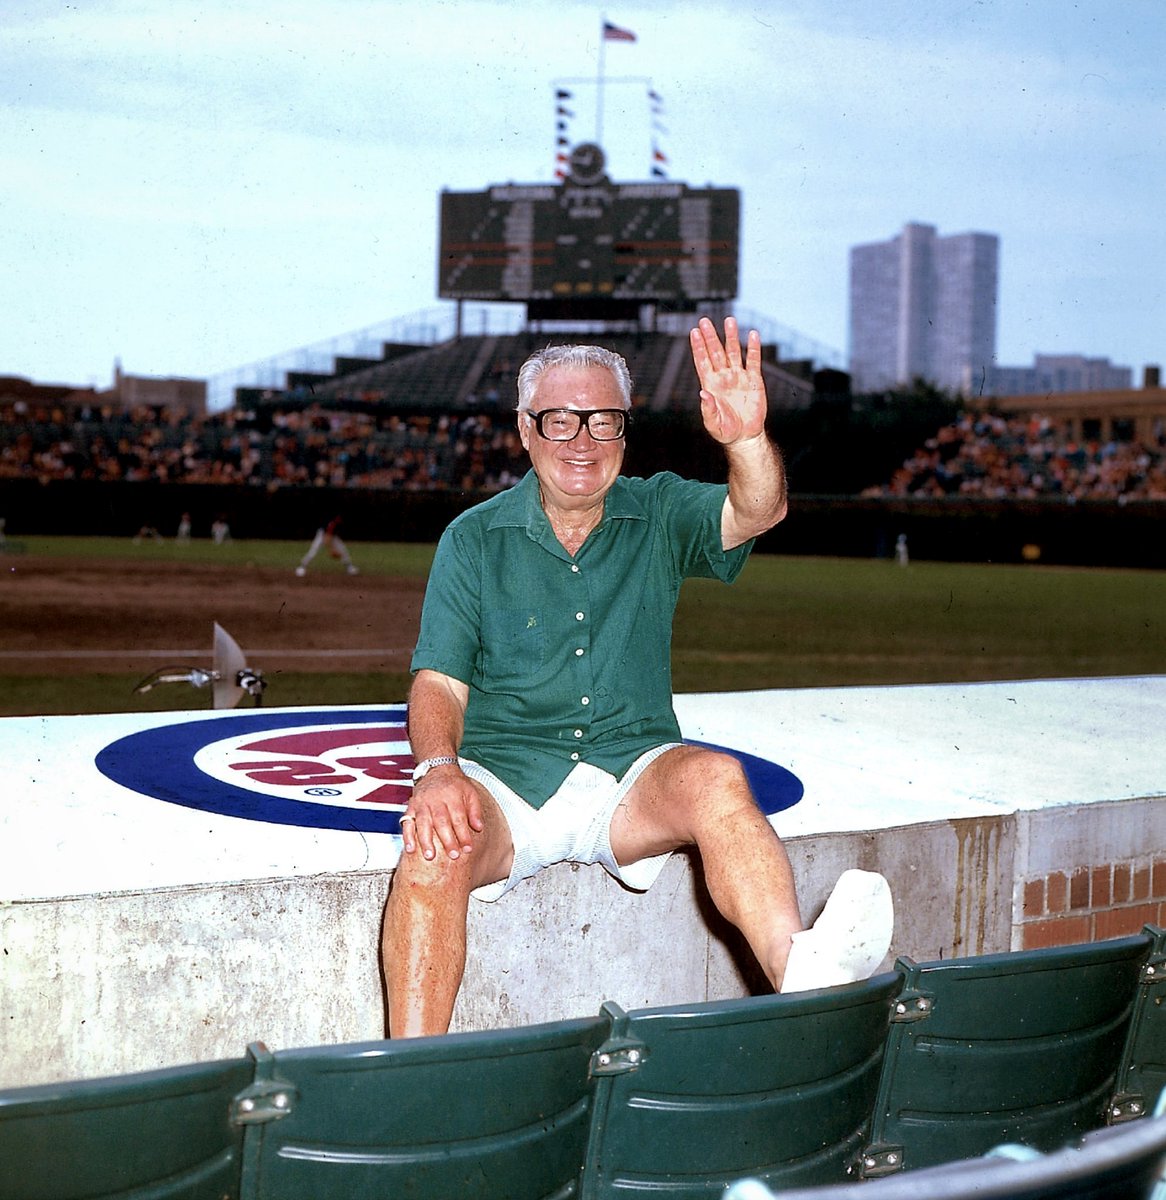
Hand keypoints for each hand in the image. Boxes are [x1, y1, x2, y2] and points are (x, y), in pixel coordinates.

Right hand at [400, 765, 483, 860]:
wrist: (436, 768)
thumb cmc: (455, 784)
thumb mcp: (470, 792)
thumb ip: (475, 811)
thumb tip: (479, 828)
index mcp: (452, 796)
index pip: (459, 818)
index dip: (463, 834)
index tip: (467, 848)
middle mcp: (436, 800)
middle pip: (441, 822)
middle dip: (447, 840)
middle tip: (453, 856)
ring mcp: (422, 803)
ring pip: (423, 823)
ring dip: (425, 841)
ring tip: (430, 856)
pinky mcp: (411, 807)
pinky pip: (407, 822)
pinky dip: (407, 836)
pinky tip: (410, 849)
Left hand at [689, 316, 766, 445]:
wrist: (745, 436)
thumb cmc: (725, 431)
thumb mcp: (713, 422)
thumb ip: (708, 408)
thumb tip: (702, 393)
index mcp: (711, 384)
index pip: (703, 361)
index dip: (698, 347)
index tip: (694, 332)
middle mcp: (723, 377)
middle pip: (716, 352)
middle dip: (711, 337)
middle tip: (704, 320)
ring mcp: (738, 376)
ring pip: (734, 352)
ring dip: (731, 336)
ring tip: (729, 320)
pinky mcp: (754, 380)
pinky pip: (753, 361)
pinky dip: (753, 348)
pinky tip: (752, 334)